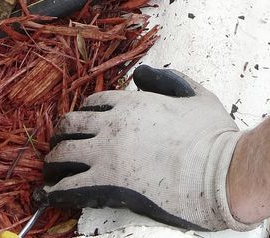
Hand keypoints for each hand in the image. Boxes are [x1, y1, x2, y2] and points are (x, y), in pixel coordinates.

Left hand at [38, 65, 256, 231]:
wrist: (218, 172)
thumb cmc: (212, 136)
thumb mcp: (195, 94)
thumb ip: (168, 79)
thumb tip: (144, 73)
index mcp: (132, 102)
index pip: (94, 103)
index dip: (85, 113)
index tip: (83, 124)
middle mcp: (113, 124)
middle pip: (71, 125)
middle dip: (63, 134)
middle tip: (60, 145)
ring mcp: (106, 154)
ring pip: (62, 154)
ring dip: (53, 162)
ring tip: (50, 171)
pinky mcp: (106, 184)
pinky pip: (68, 186)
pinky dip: (55, 190)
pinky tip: (50, 195)